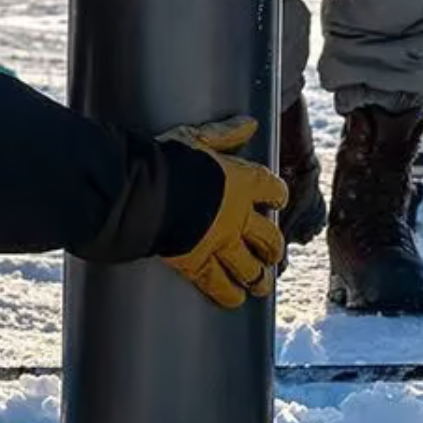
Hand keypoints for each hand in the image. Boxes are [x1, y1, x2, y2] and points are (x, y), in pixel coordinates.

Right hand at [159, 116, 287, 308]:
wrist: (145, 192)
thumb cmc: (168, 161)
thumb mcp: (196, 138)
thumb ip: (224, 134)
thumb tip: (249, 123)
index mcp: (241, 182)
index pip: (272, 189)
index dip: (276, 196)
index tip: (276, 200)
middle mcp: (238, 216)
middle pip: (268, 237)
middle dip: (273, 247)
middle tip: (272, 251)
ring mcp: (221, 244)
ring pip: (251, 267)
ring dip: (258, 277)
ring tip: (260, 283)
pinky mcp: (199, 264)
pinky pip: (220, 285)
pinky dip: (229, 294)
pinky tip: (234, 298)